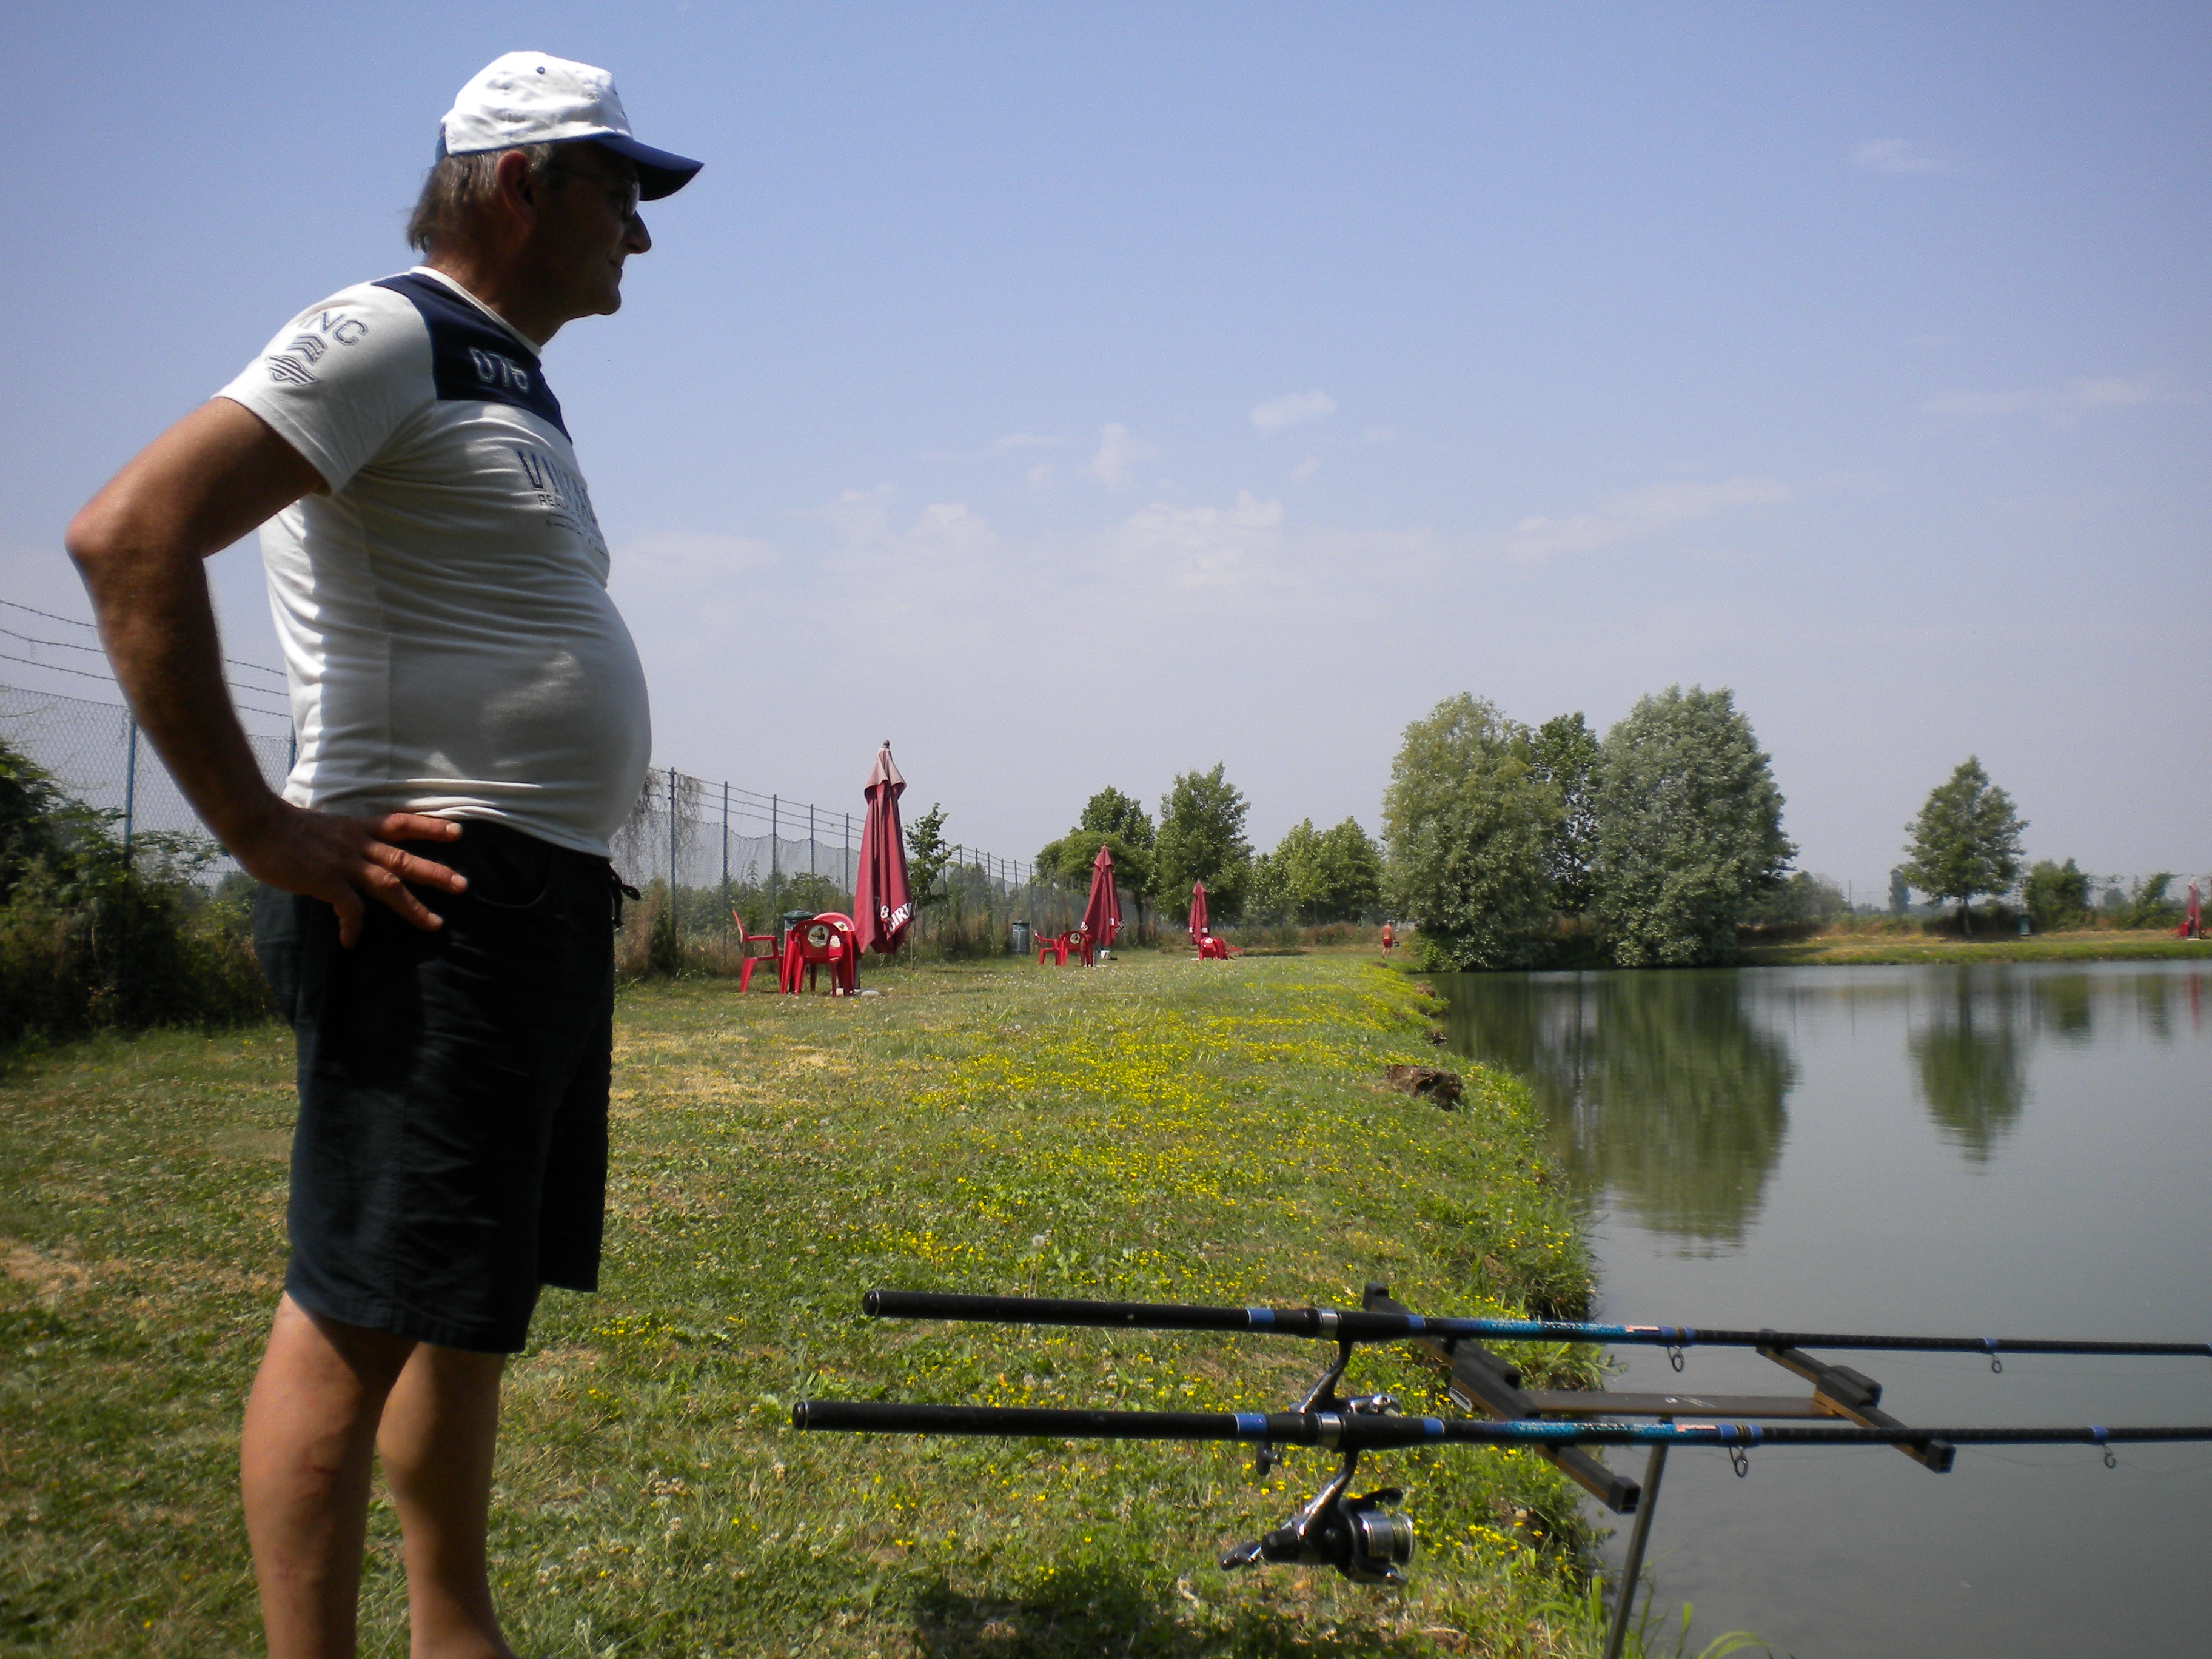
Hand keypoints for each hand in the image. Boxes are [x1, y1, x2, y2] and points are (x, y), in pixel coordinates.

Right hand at [230, 800, 468, 946]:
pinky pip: (350, 908)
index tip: (457, 832)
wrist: (258, 822)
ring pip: (390, 884)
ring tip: (435, 923)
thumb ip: (341, 840)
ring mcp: (344, 863)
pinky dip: (354, 926)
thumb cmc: (283, 827)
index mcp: (358, 829)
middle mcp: (358, 844)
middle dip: (437, 873)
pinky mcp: (327, 880)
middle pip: (405, 858)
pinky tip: (351, 941)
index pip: (402, 823)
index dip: (430, 827)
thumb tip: (346, 854)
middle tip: (463, 886)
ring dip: (414, 906)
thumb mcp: (323, 827)